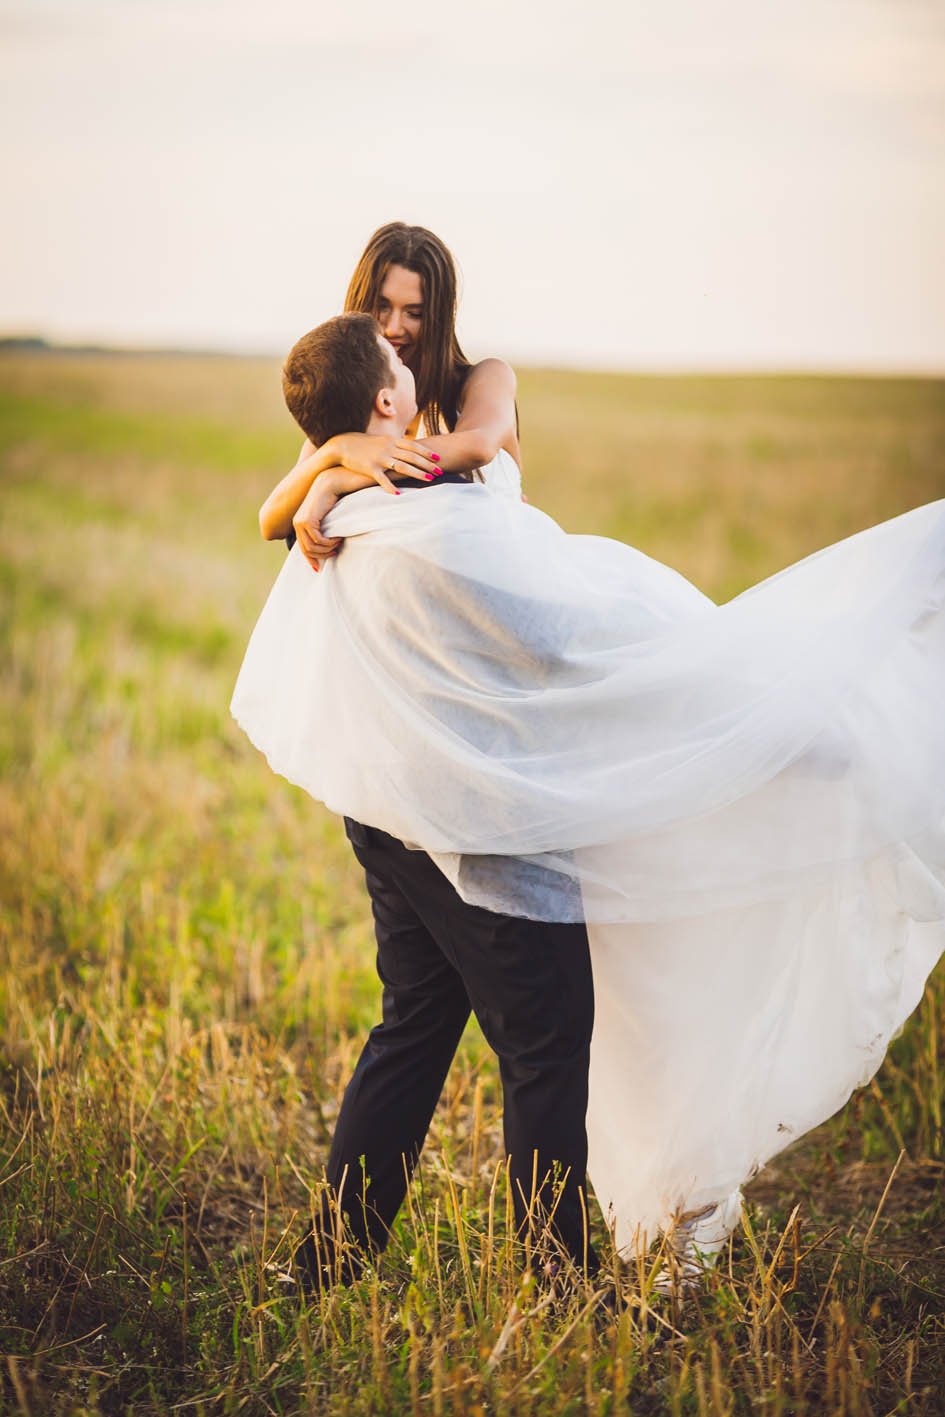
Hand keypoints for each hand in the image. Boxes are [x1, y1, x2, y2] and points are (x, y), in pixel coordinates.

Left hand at [292, 477, 342, 572]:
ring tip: (338, 543)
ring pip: (312, 547)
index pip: (303, 548)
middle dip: (322, 556)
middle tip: (335, 552)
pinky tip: (337, 538)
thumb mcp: (327, 518)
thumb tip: (328, 544)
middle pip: (307, 551)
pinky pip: (317, 540)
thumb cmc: (334, 499)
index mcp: (300, 524)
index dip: (311, 560)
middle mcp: (297, 524)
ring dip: (327, 549)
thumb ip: (325, 530)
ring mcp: (301, 522)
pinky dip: (328, 543)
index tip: (319, 569)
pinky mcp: (308, 520)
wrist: (332, 482)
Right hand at [326, 432, 441, 488]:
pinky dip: (391, 487)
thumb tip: (407, 450)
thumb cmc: (363, 444)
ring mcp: (379, 458)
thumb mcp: (381, 441)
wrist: (341, 444)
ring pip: (402, 466)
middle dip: (428, 464)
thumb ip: (394, 445)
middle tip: (440, 471)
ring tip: (430, 480)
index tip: (438, 458)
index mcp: (392, 441)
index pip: (413, 446)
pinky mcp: (370, 468)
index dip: (426, 452)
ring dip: (417, 473)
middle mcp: (388, 448)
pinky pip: (382, 479)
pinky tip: (399, 494)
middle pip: (412, 457)